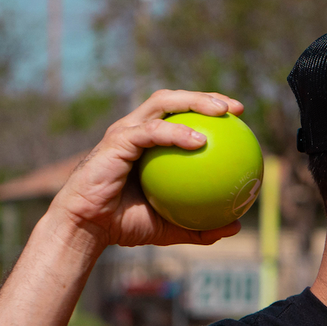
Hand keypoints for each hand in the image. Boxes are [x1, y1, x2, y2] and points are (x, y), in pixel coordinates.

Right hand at [49, 89, 246, 247]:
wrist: (87, 229)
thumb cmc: (124, 225)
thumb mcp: (170, 228)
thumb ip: (201, 226)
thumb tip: (237, 227)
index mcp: (149, 143)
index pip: (181, 115)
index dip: (209, 109)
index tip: (239, 118)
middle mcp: (137, 129)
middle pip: (174, 100)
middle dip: (206, 96)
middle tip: (236, 109)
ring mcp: (125, 131)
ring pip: (162, 103)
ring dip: (194, 101)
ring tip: (221, 111)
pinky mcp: (116, 141)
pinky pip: (152, 131)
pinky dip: (176, 132)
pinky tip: (200, 142)